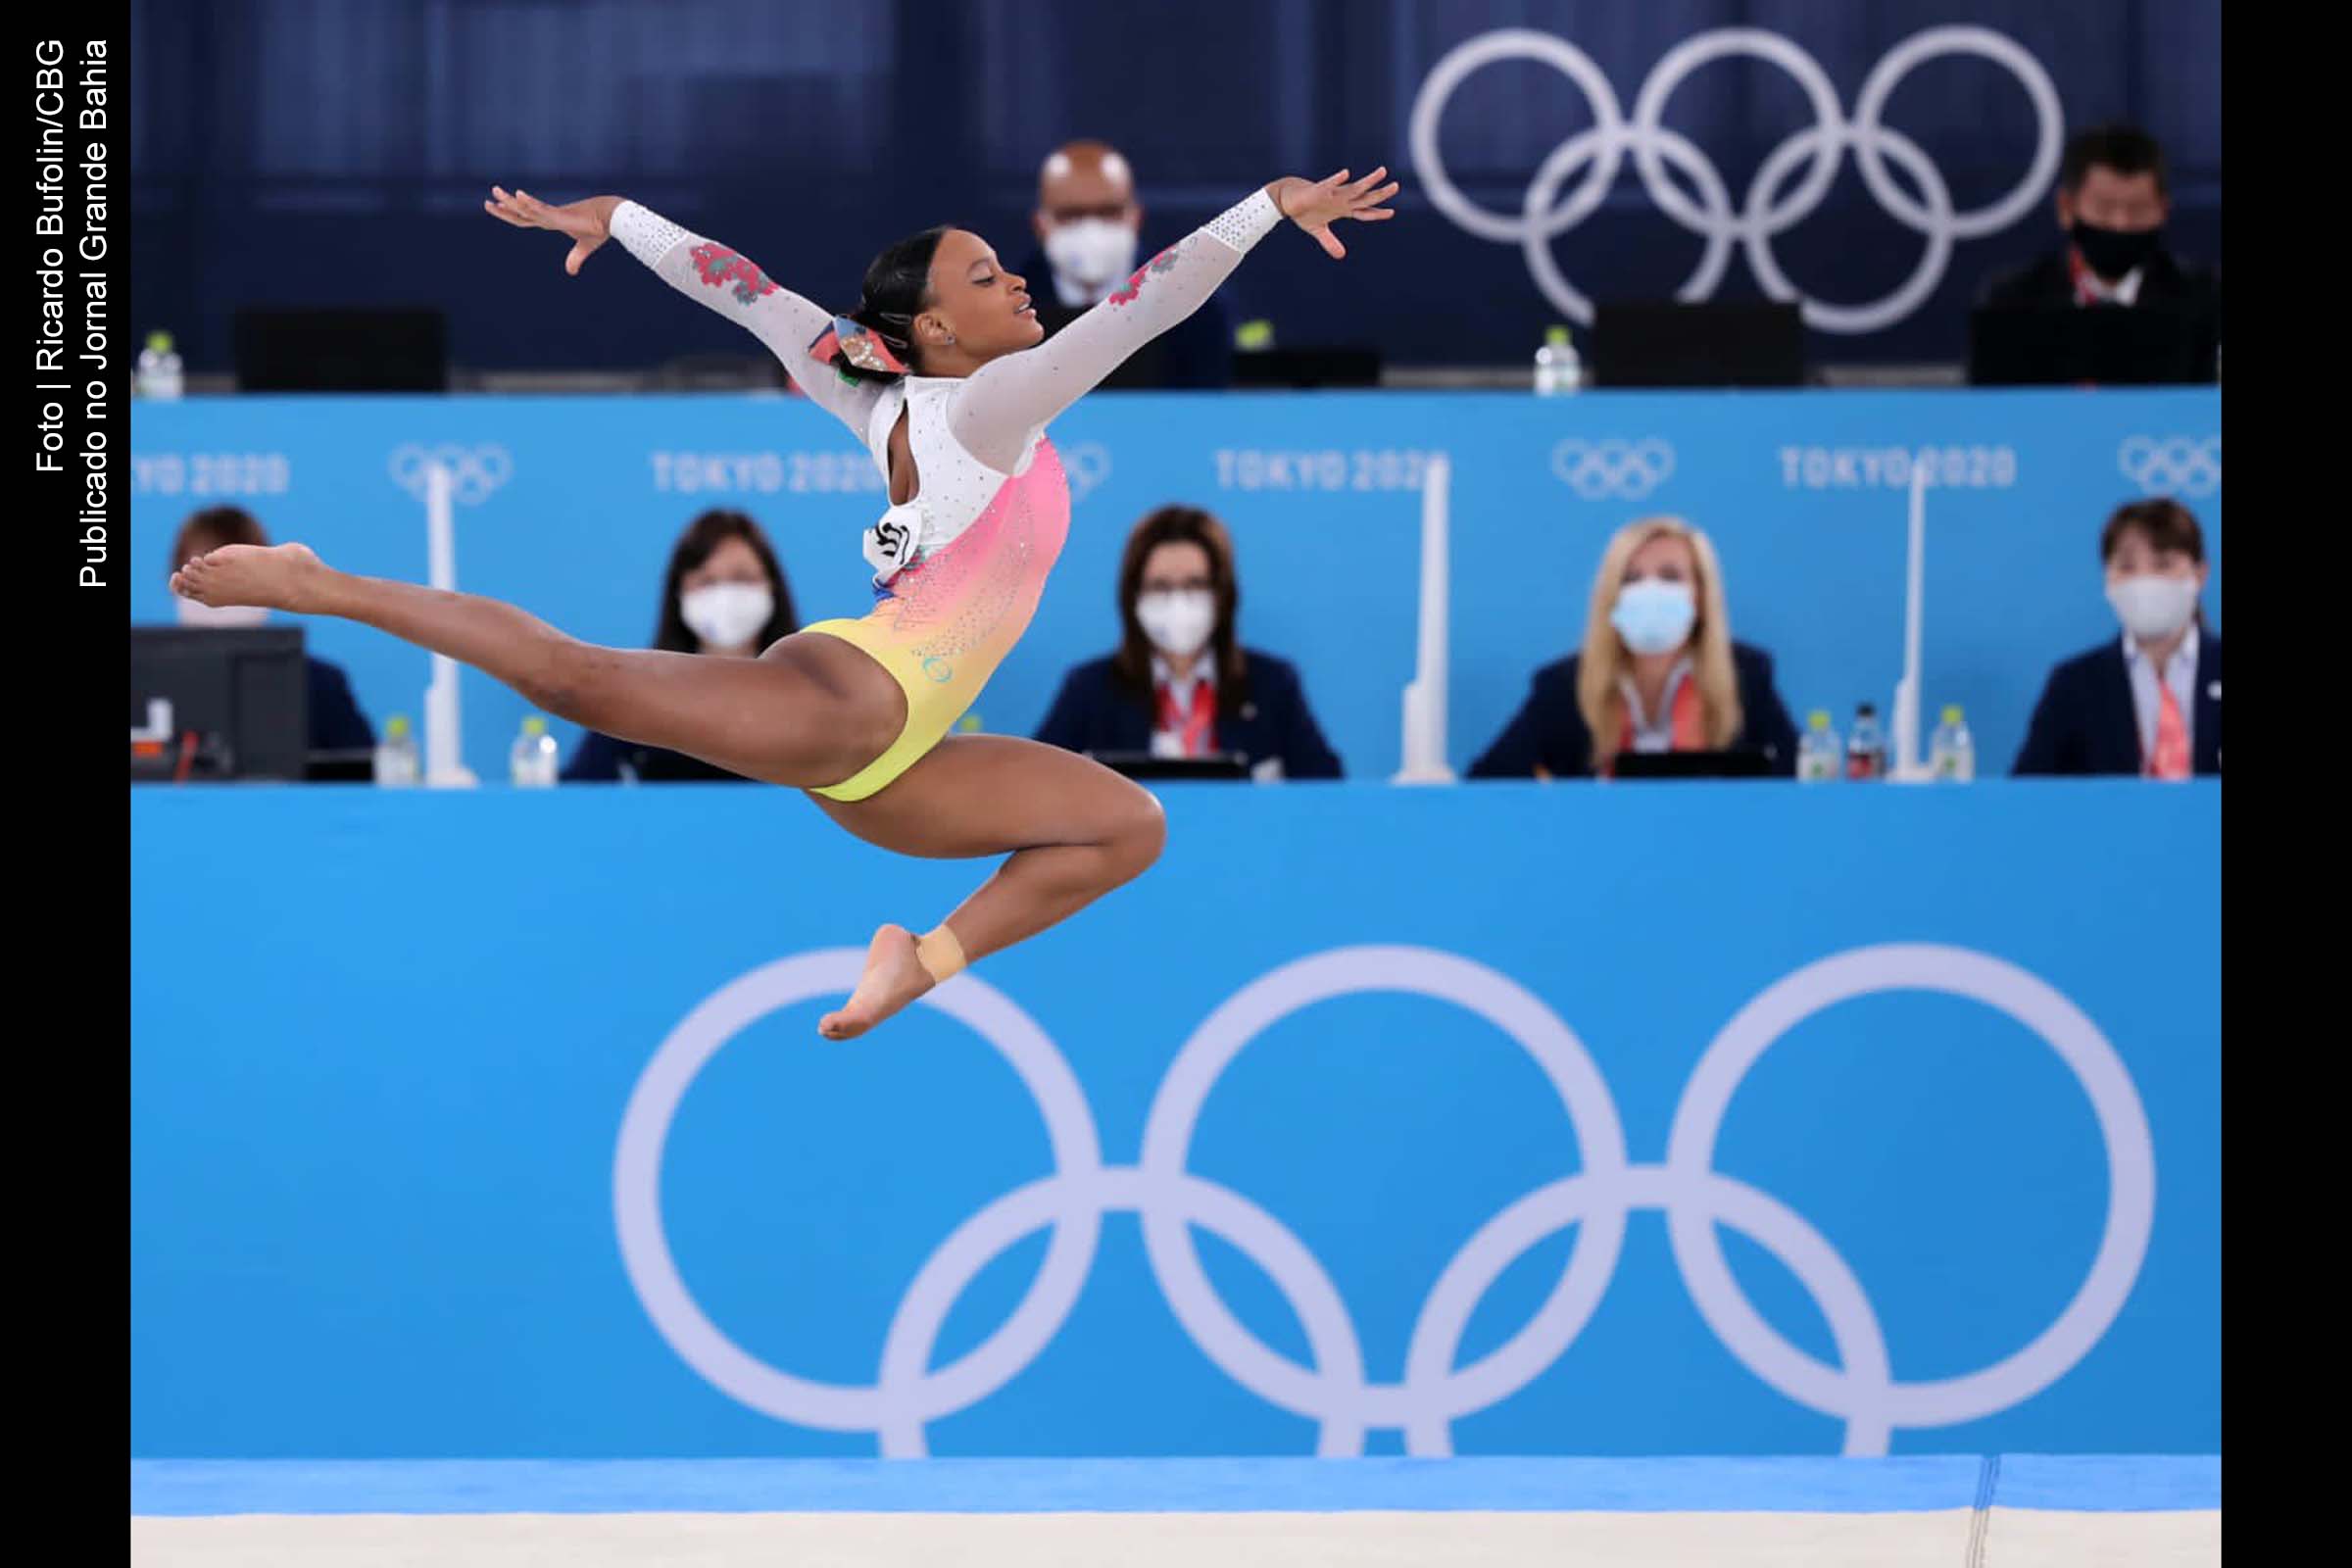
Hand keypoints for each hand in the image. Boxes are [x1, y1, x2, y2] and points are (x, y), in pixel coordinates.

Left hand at [483, 187, 616, 275]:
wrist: (612, 219)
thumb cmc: (599, 228)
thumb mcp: (585, 247)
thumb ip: (575, 258)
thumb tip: (570, 273)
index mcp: (550, 222)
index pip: (524, 219)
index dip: (509, 215)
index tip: (495, 206)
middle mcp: (548, 217)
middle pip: (520, 213)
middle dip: (503, 206)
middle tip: (487, 200)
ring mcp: (553, 215)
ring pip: (526, 209)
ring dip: (510, 201)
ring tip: (495, 191)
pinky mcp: (561, 216)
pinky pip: (542, 209)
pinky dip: (530, 203)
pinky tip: (519, 196)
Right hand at [1267, 167, 1399, 259]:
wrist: (1287, 198)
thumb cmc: (1304, 210)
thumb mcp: (1318, 230)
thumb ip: (1330, 242)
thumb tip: (1341, 256)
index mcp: (1342, 209)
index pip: (1364, 212)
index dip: (1377, 213)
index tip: (1391, 212)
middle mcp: (1341, 199)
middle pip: (1365, 197)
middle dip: (1380, 193)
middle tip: (1396, 186)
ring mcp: (1332, 194)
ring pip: (1354, 188)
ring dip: (1368, 182)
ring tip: (1382, 172)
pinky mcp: (1318, 190)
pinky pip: (1329, 184)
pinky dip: (1337, 180)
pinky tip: (1345, 174)